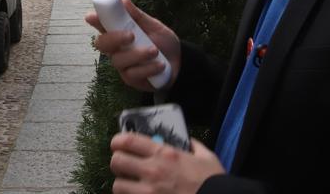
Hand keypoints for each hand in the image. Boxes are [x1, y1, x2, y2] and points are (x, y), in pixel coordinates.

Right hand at [86, 0, 180, 91]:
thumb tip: (124, 0)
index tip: (92, 16)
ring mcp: (122, 64)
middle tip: (131, 35)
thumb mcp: (155, 26)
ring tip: (155, 51)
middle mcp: (117, 48)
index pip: (103, 25)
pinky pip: (133, 73)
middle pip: (102, 44)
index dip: (95, 21)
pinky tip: (160, 65)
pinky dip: (148, 68)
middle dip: (114, 38)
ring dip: (138, 55)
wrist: (180, 64)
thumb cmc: (164, 43)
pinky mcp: (130, 79)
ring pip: (118, 60)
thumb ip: (139, 16)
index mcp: (120, 32)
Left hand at [110, 133, 224, 193]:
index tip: (118, 144)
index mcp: (164, 153)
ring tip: (130, 185)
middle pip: (116, 161)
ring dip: (122, 185)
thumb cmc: (213, 182)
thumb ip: (193, 146)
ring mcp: (148, 192)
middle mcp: (153, 170)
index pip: (128, 141)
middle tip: (125, 166)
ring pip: (118, 185)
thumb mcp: (206, 157)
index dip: (118, 141)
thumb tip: (187, 142)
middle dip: (118, 163)